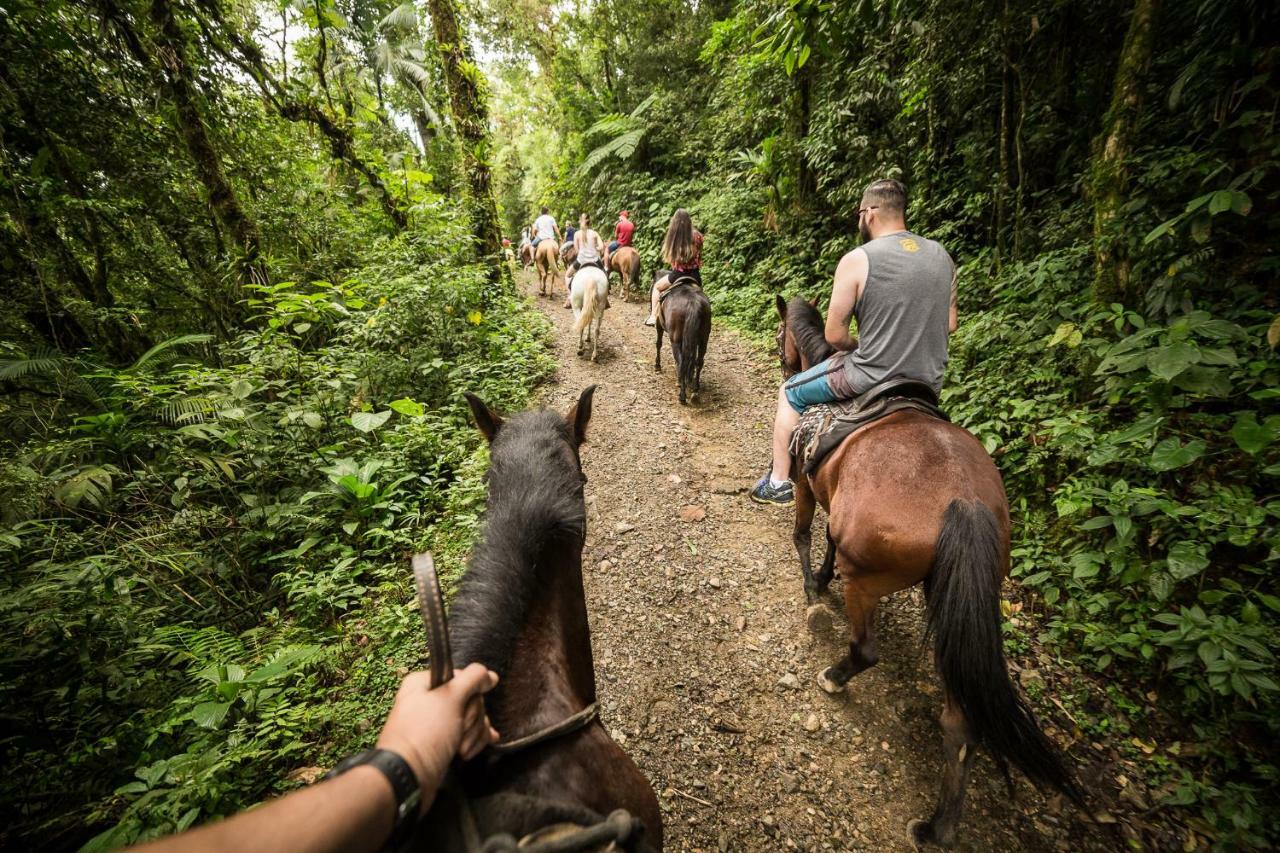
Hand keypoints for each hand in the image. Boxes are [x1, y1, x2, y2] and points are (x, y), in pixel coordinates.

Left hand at [375, 663, 498, 810]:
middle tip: (459, 730)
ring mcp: (438, 722)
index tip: (464, 708)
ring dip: (473, 734)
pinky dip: (473, 742)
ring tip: (460, 748)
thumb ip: (474, 679)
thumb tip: (490, 675)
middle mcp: (431, 700)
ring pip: (474, 718)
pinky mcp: (445, 741)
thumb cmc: (425, 734)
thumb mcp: (450, 698)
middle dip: (472, 719)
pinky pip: (470, 734)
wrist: (409, 776)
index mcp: (427, 683)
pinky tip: (472, 748)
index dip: (470, 694)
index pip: (464, 677)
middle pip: (472, 699)